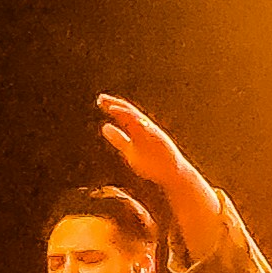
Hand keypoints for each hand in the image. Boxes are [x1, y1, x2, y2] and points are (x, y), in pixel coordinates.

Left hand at [96, 94, 205, 214]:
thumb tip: (104, 127)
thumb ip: (118, 138)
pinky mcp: (158, 139)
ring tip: (111, 106)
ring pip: (137, 117)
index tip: (100, 101)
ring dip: (125, 111)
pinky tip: (130, 119)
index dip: (112, 107)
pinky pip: (147, 128)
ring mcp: (152, 132)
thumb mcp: (129, 149)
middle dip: (116, 104)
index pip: (123, 115)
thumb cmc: (152, 163)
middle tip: (101, 98)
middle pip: (128, 112)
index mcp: (137, 130)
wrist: (171, 174)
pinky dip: (137, 122)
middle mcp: (144, 128)